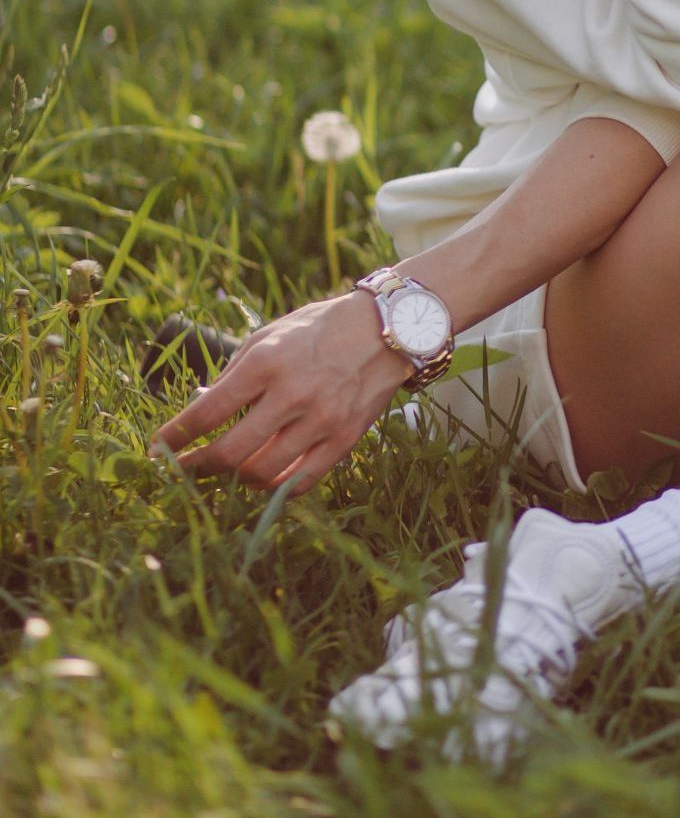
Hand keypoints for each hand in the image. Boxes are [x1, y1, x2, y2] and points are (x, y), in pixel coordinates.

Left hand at [150, 290, 415, 496]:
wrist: (385, 332)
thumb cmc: (318, 330)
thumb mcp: (268, 337)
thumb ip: (235, 375)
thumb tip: (202, 410)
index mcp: (266, 364)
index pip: (206, 413)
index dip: (173, 438)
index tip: (157, 449)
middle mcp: (292, 394)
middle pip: (230, 452)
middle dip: (197, 467)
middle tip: (183, 470)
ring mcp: (322, 421)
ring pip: (263, 473)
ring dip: (235, 479)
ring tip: (226, 474)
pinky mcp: (345, 439)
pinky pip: (302, 481)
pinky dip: (276, 487)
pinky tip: (264, 480)